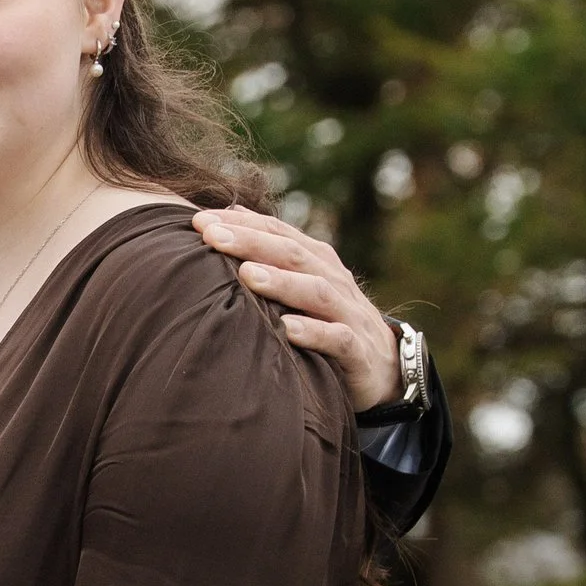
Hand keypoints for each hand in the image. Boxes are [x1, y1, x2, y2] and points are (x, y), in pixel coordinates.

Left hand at [191, 204, 403, 411]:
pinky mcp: (358, 351)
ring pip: (316, 291)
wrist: (385, 367)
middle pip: (293, 254)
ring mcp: (348, 314)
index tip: (199, 220)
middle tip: (212, 236)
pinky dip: (315, 332)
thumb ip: (271, 255)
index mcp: (317, 262)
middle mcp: (333, 280)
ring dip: (281, 282)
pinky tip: (288, 329)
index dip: (241, 224)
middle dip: (252, 242)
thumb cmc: (329, 321)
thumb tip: (231, 218)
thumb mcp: (303, 284)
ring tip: (246, 274)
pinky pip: (339, 339)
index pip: (278, 233)